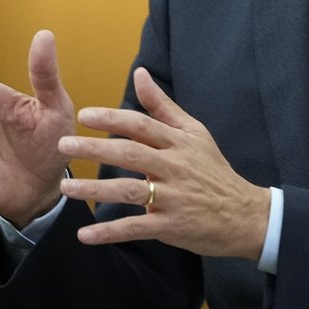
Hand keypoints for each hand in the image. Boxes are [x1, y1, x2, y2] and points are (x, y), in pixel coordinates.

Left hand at [56, 68, 270, 260]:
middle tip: (63, 145)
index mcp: (179, 142)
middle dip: (95, 148)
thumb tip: (139, 73)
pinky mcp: (171, 226)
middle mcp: (175, 167)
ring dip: (95, 189)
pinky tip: (85, 235)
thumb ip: (162, 106)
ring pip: (129, 190)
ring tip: (66, 188)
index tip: (84, 115)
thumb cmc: (214, 170)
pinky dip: (110, 232)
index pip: (142, 125)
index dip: (113, 118)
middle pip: (130, 154)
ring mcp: (173, 198)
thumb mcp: (195, 133)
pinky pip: (136, 228)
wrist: (245, 214)